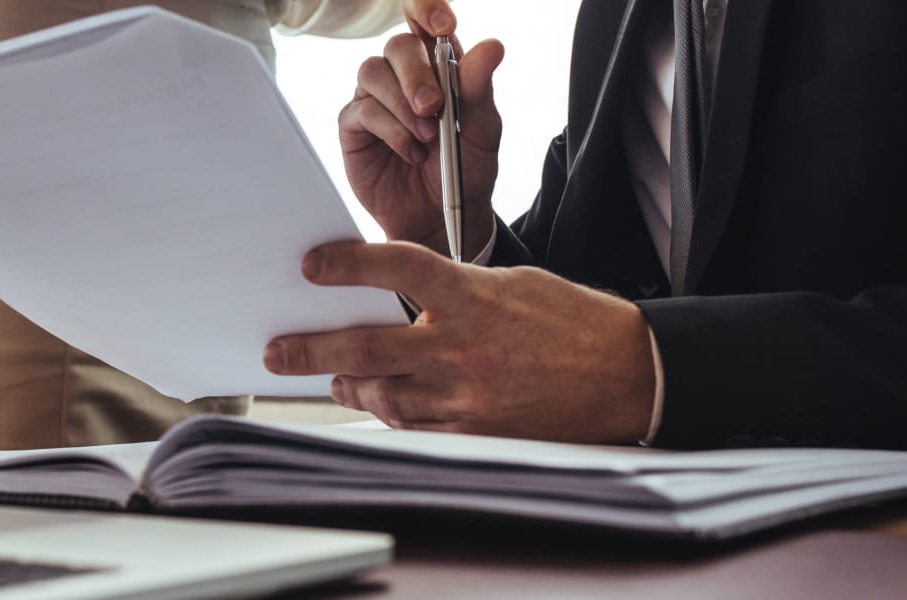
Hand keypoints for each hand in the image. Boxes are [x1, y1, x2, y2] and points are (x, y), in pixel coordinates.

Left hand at [263, 242, 657, 443]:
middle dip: (313, 350)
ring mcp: (469, 396)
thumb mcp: (513, 284)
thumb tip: (401, 293)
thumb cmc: (571, 321)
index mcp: (474, 296)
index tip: (311, 265)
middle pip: (368, 347)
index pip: (396, 267)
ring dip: (349, 388)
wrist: (628, 373)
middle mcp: (464, 346)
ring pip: (385, 395)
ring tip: (332, 382)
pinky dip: (390, 416)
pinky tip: (378, 406)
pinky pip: (417, 428)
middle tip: (278, 351)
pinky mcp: (480, 431)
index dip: (346, 264)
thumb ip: (455, 289)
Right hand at [341, 0, 501, 255]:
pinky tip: (410, 152)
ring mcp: (375, 98)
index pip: (425, 19)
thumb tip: (492, 46)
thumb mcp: (483, 130)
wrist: (440, 219)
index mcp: (440, 64)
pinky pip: (361, 111)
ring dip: (401, 104)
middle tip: (434, 108)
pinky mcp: (354, 126)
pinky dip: (390, 130)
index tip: (444, 25)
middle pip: (397, 46)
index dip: (427, 10)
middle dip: (416, 74)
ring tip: (426, 137)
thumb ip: (480, 88)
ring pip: (372, 71)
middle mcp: (404, 75)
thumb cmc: (465, 170)